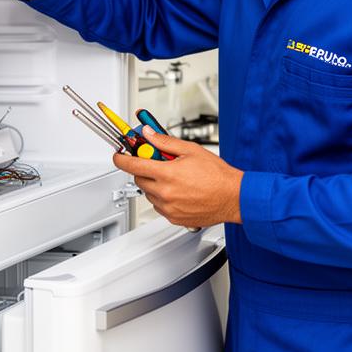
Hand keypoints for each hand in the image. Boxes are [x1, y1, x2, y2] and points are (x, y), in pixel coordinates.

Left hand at [112, 126, 242, 227]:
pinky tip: (180, 191)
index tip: (118, 155)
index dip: (121, 158)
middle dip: (144, 170)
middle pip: (139, 179)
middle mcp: (165, 193)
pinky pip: (159, 206)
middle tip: (158, 164)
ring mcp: (168, 208)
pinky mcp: (173, 218)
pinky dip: (164, 198)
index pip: (132, 165)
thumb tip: (149, 133)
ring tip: (175, 179)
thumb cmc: (217, 175)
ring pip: (149, 193)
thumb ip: (164, 142)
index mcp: (167, 174)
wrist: (233, 197)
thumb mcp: (190, 150)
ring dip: (155, 184)